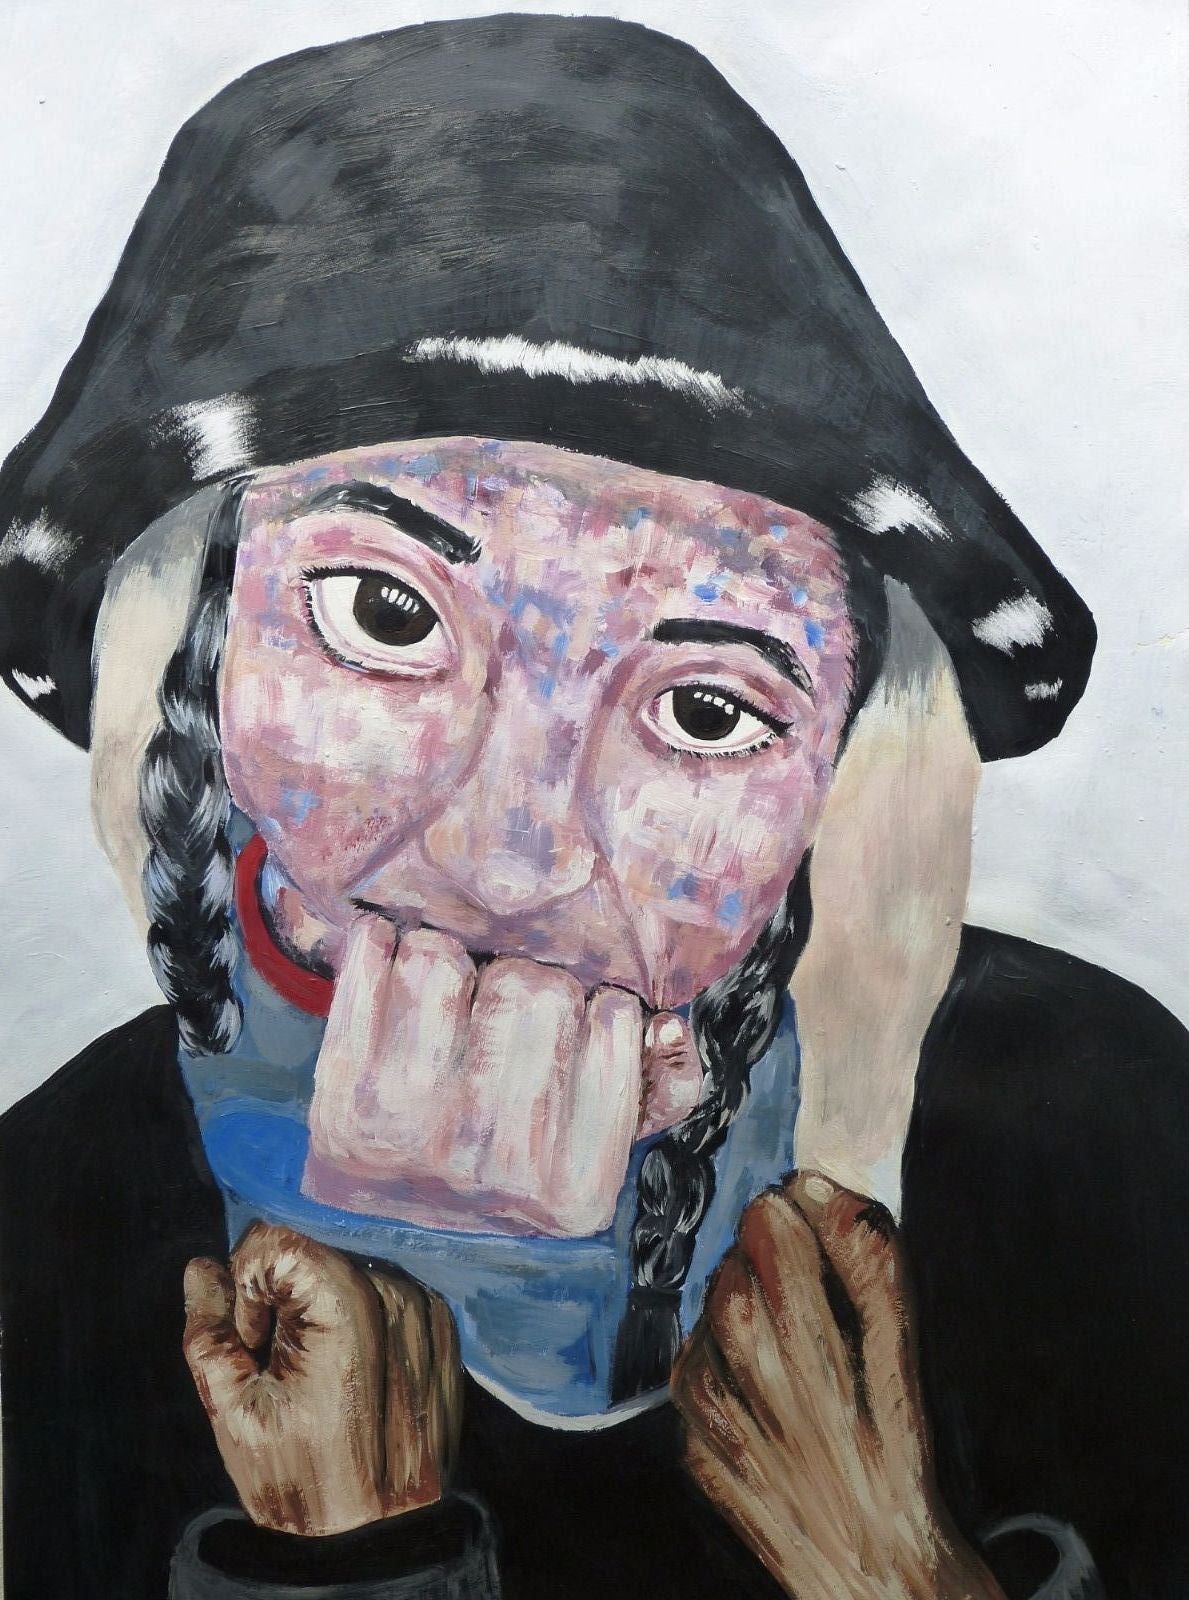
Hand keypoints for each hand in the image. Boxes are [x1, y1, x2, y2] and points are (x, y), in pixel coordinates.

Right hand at [183, 1224, 461, 1535]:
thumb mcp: (233, 1413)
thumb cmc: (301, 1477)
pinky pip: (385, 1296)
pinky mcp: (443, 1325)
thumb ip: (209, 1331)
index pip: (273, 1244)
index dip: (250, 1295)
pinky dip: (364, 1326)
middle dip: (286, 1305)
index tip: (259, 1350)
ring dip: (326, 1314)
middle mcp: (394, 1291)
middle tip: (289, 1374)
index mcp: (344, 1302)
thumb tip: (204, 1269)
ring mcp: (424, 1306)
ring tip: (325, 1382)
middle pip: (311, 1258)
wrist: (378, 1538)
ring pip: (346, 1273)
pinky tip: (357, 1379)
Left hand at [304, 918, 702, 1235]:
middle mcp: (493, 1163)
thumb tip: (668, 1022)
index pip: (613, 1020)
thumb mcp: (607, 1140)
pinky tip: (397, 961)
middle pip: (534, 986)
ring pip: (445, 961)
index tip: (583, 1019)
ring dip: (457, 960)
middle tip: (516, 1002)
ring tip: (460, 989)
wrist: (396, 1215)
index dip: (601, 1003)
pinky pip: (371, 962)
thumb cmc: (524, 1154)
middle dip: (530, 981)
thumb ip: (666, 1084)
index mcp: (577, 1185)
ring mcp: (409, 1130)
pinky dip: (383, 944)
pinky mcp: (342, 1095)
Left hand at [672, 1172, 1003, 1599]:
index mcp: (832, 1360)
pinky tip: (750, 1365)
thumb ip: (868, 1259)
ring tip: (776, 1317)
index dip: (790, 1209)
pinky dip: (712, 1351)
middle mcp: (769, 1397)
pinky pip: (690, 1371)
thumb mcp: (905, 1349)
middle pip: (737, 1279)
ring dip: (736, 1297)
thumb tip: (812, 1183)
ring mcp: (724, 1429)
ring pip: (708, 1319)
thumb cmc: (897, 1447)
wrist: (876, 1571)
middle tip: (789, 1258)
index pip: (777, 1239)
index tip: (804, 1210)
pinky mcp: (699, 1454)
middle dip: (760, 1250)